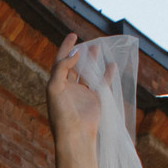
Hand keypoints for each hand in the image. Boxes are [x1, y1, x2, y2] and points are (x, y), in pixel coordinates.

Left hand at [47, 31, 102, 149]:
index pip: (61, 61)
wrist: (75, 133)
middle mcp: (68, 88)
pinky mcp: (94, 99)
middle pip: (74, 66)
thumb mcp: (55, 87)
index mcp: (56, 85)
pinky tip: (111, 64)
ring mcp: (82, 93)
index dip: (66, 47)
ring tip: (98, 48)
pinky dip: (106, 73)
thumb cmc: (62, 113)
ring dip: (92, 61)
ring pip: (88, 73)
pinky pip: (101, 83)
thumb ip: (62, 68)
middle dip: (79, 53)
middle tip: (87, 41)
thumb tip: (74, 53)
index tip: (73, 35)